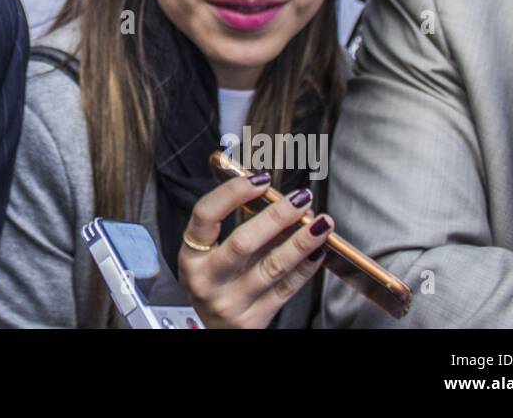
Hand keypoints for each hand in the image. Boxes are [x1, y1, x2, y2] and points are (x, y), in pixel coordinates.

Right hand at [177, 174, 331, 328]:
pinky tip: (317, 251)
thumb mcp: (207, 257)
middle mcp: (208, 280)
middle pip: (243, 243)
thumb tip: (269, 195)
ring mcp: (231, 302)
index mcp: (192, 257)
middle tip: (299, 199)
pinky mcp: (254, 319)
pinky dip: (305, 268)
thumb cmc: (215, 284)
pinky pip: (286, 289)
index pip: (205, 215)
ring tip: (320, 222)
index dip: (232, 193)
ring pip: (271, 267)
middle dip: (276, 217)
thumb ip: (233, 228)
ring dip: (300, 242)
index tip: (259, 180)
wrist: (216, 332)